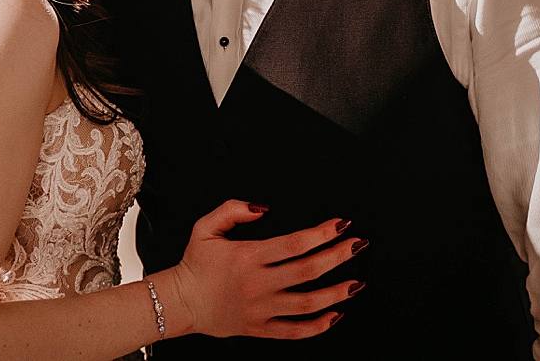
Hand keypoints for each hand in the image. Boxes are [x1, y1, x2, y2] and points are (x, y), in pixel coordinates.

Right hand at [161, 200, 364, 339]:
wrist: (181, 302)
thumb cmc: (195, 264)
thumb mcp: (205, 227)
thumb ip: (232, 210)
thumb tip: (261, 207)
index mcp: (248, 257)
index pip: (294, 244)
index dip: (321, 233)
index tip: (340, 225)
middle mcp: (258, 284)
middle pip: (308, 271)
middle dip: (338, 257)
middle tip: (358, 246)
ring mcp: (261, 309)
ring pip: (307, 304)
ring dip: (335, 293)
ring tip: (356, 283)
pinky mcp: (260, 328)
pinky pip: (294, 332)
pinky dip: (317, 326)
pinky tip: (334, 316)